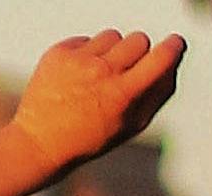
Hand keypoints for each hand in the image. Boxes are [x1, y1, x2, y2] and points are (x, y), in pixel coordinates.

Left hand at [5, 29, 187, 176]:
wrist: (38, 144)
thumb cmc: (88, 138)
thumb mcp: (131, 125)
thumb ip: (159, 92)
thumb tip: (174, 61)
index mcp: (123, 94)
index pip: (162, 56)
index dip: (173, 47)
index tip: (174, 44)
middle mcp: (101, 73)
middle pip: (139, 39)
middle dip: (137, 54)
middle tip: (123, 74)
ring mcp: (78, 61)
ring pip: (113, 36)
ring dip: (110, 52)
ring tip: (96, 78)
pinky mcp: (58, 53)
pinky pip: (86, 40)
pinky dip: (85, 55)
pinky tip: (75, 78)